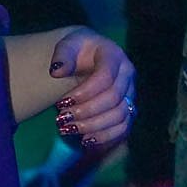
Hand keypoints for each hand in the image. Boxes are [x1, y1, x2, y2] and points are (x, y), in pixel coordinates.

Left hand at [48, 27, 135, 146]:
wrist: (85, 56)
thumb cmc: (76, 51)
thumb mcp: (67, 45)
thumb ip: (62, 55)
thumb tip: (56, 71)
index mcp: (114, 55)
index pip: (105, 77)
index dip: (84, 93)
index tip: (61, 102)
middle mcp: (127, 74)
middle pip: (113, 99)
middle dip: (86, 112)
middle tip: (61, 118)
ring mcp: (130, 93)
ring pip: (120, 116)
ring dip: (93, 126)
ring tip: (68, 129)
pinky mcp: (128, 109)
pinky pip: (123, 128)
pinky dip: (105, 137)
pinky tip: (85, 140)